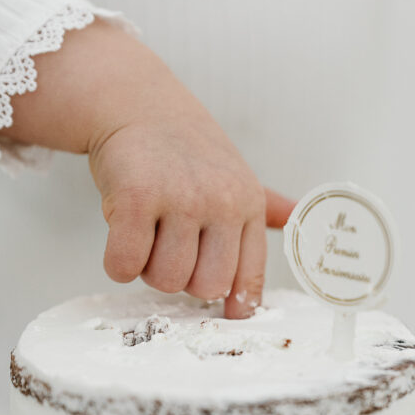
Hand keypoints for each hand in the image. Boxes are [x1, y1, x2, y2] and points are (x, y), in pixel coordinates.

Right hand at [1, 19, 294, 317]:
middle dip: (180, 279)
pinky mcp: (137, 198)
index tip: (225, 312)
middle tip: (166, 244)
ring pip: (164, 280)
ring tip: (145, 230)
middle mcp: (221, 201)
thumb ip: (263, 204)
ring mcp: (181, 199)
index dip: (236, 302)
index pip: (249, 276)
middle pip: (205, 288)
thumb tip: (296, 216)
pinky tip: (121, 233)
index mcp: (248, 203)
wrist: (135, 102)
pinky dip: (117, 263)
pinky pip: (126, 265)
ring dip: (146, 267)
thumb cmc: (183, 149)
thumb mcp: (233, 173)